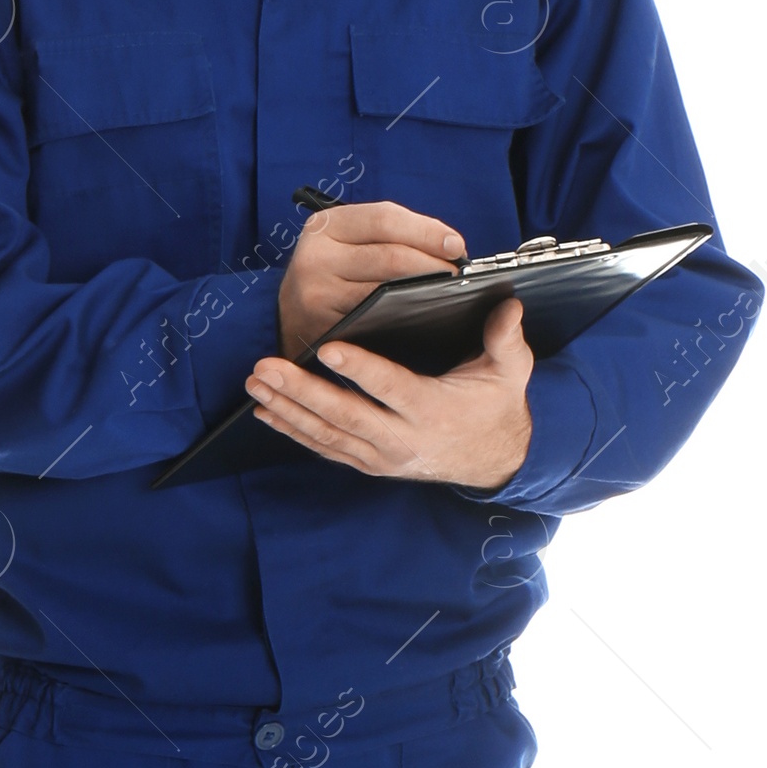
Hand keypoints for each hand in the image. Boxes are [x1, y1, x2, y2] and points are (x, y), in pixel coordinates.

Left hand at [246, 294, 534, 489]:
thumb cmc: (495, 404)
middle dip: (300, 390)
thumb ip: (506, 339)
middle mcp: (402, 439)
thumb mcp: (510, 371)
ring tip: (256, 383)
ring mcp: (381, 456)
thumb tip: (509, 305)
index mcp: (432, 410)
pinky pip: (325, 448)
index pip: (391, 387)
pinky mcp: (369, 463)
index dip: (359, 369)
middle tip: (266, 367)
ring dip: (287, 409)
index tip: (328, 347)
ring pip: (326, 434)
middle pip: (344, 415)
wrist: (495, 459)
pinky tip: (266, 411)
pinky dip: (293, 431)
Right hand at [276, 195, 464, 360]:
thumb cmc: (332, 275)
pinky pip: (376, 319)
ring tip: (448, 292)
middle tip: (458, 274)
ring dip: (425, 291)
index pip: (385, 219)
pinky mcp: (324, 327)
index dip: (426, 230)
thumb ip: (386, 235)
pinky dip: (405, 315)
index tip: (456, 244)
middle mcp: (315, 256)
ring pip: (386, 289)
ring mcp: (317, 294)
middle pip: (390, 256)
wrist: (286, 318)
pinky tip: (423, 314)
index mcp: (325, 226)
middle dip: (433, 264)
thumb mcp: (345, 242)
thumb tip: (448, 244)